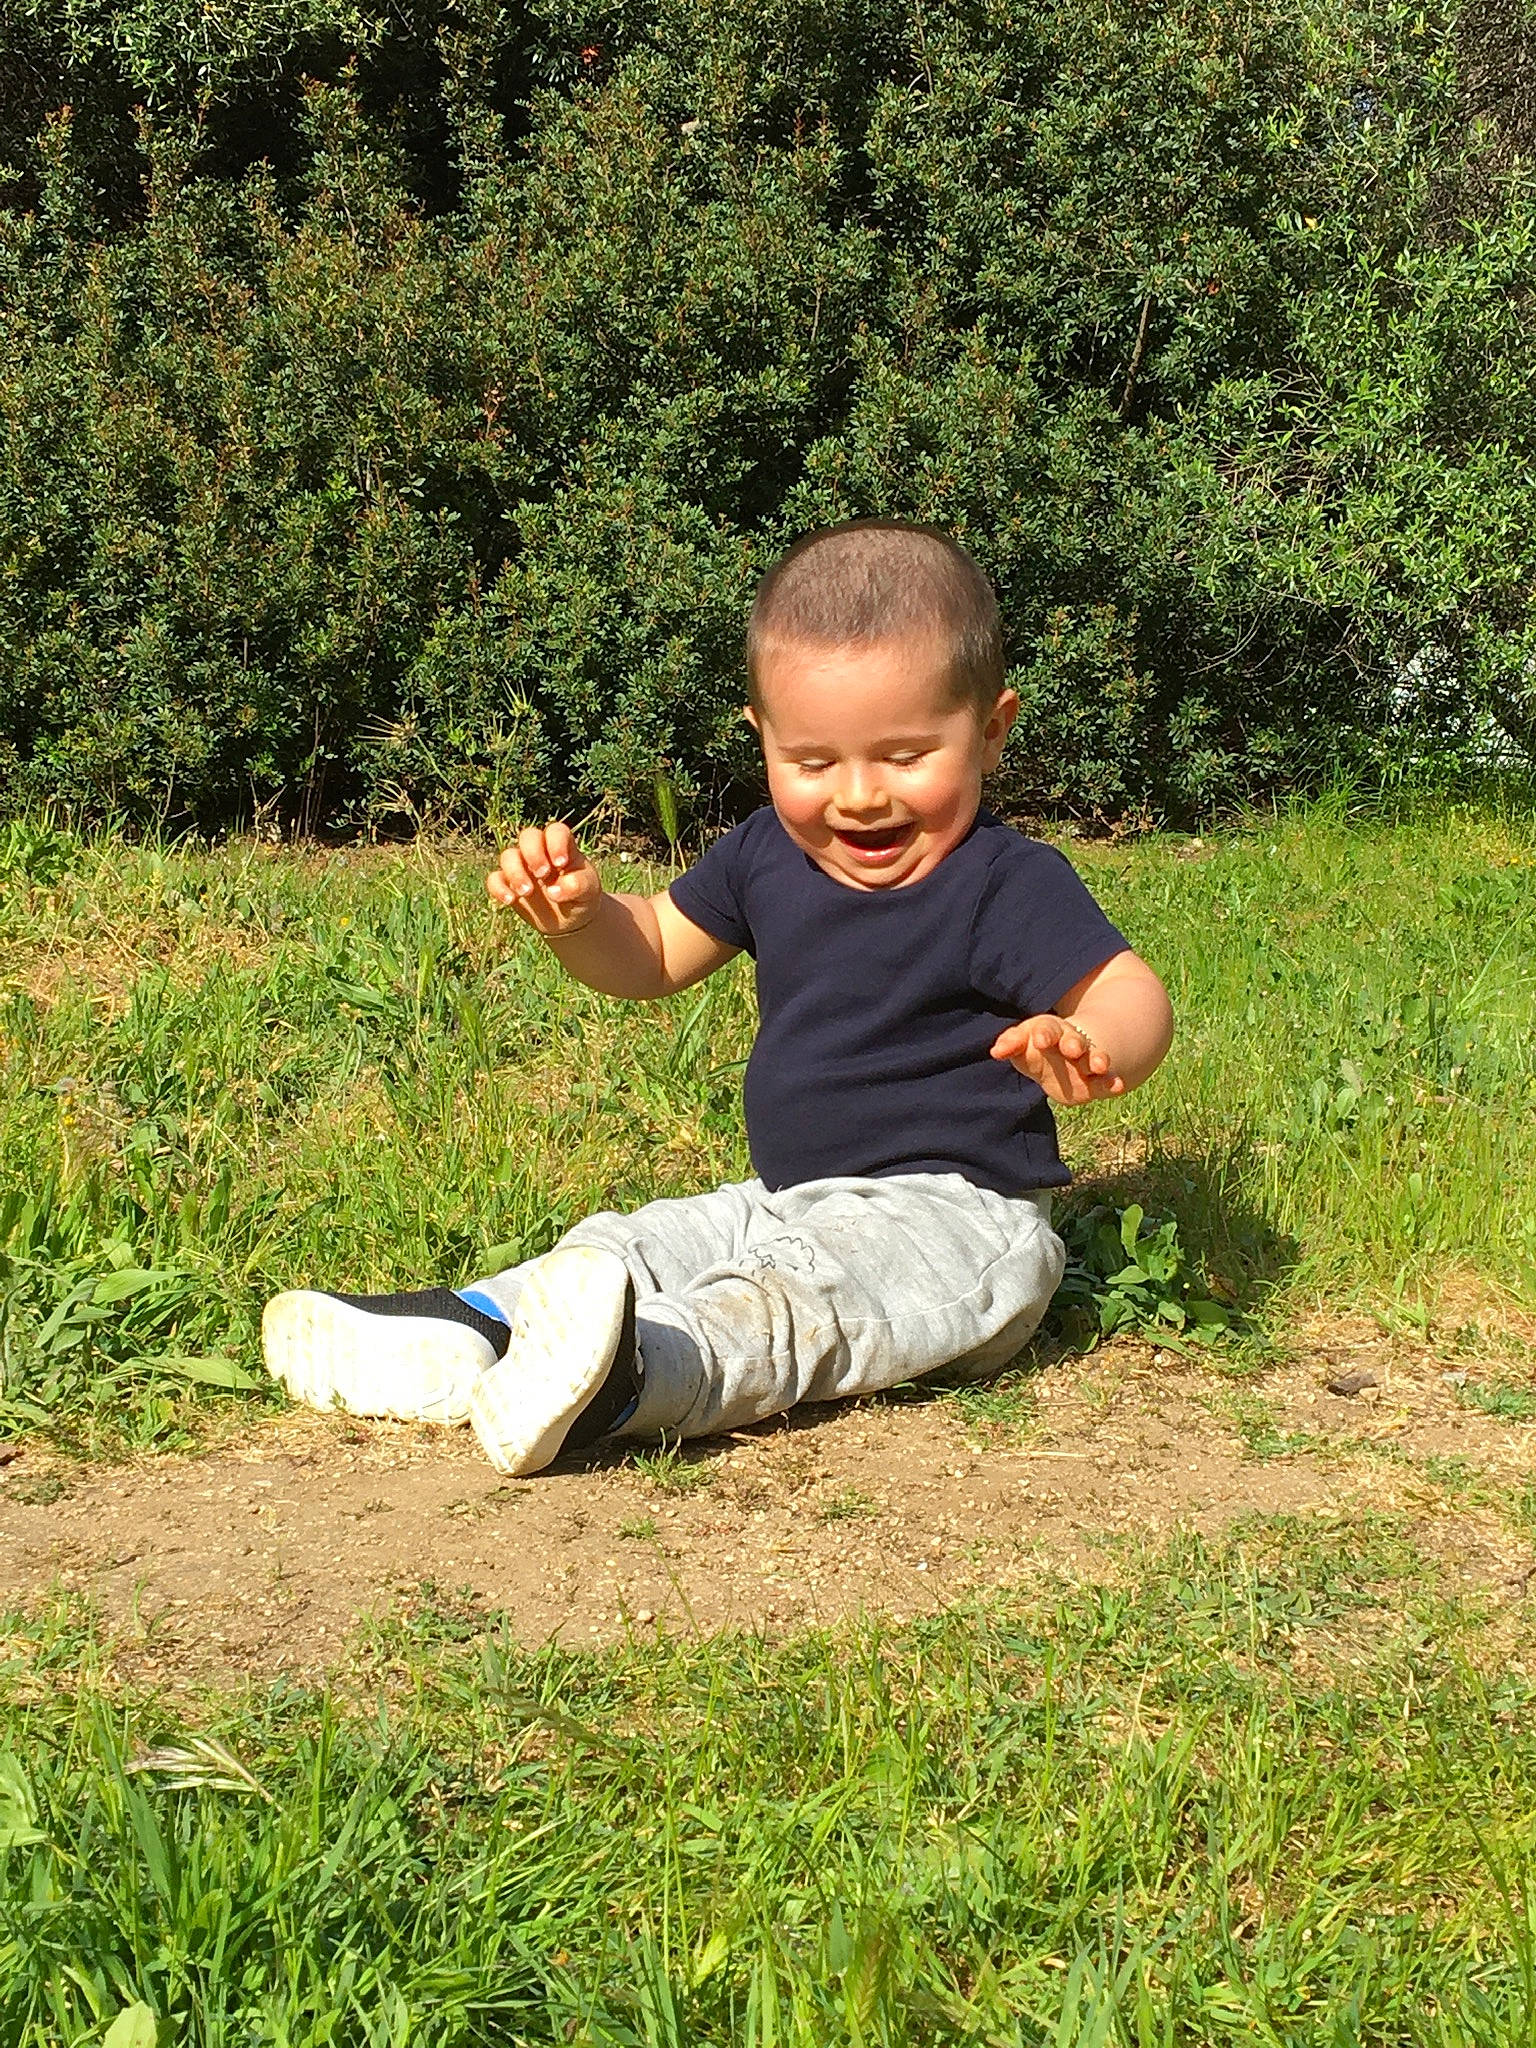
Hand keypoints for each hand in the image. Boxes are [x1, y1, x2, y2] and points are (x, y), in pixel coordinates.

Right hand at [487, 821, 601, 936]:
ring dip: (515, 872)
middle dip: (532, 853)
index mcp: (563, 847)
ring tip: (527, 892)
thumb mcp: (588, 891)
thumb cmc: (582, 897)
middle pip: (528, 836)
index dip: (555, 843)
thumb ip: (577, 886)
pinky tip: (510, 900)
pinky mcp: (509, 884)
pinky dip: (498, 888)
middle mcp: (540, 852)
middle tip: (542, 874)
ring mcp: (522, 867)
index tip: (560, 864)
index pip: (555, 831)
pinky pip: (494, 879)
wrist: (571, 919)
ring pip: (508, 856)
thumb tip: (553, 891)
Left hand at [989, 1014, 1125, 1104]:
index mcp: (1050, 1032)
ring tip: (1099, 1065)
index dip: (1043, 1034)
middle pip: (1073, 1040)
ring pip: (1093, 1057)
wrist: (1064, 1059)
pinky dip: (1111, 1082)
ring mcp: (1086, 1060)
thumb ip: (1011, 1046)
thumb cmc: (1037, 1051)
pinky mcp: (1096, 1080)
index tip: (1039, 1040)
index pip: (1046, 1029)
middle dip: (1073, 1043)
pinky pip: (1105, 1079)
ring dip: (1097, 1059)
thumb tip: (995, 1051)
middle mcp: (1071, 1042)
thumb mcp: (1022, 1047)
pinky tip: (1118, 1085)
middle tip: (1072, 1048)